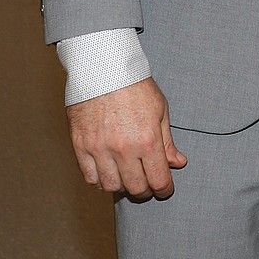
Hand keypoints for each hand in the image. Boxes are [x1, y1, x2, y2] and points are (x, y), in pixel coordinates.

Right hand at [66, 77, 187, 199]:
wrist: (104, 69)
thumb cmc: (135, 86)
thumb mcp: (160, 110)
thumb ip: (168, 141)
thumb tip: (178, 163)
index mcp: (147, 140)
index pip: (159, 180)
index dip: (164, 189)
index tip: (165, 188)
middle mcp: (123, 148)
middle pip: (136, 188)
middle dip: (146, 190)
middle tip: (147, 183)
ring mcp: (100, 149)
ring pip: (112, 187)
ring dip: (122, 186)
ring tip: (127, 175)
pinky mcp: (81, 146)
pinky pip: (90, 177)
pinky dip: (100, 180)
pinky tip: (108, 171)